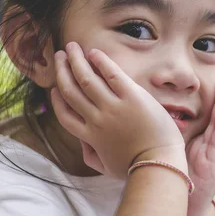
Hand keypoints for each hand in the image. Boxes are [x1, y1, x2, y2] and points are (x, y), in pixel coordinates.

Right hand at [51, 42, 185, 178]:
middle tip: (59, 57)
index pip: (65, 114)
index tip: (55, 88)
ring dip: (76, 60)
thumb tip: (82, 143)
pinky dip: (100, 62)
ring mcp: (113, 107)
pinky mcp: (132, 97)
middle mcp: (97, 119)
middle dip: (62, 71)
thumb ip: (91, 156)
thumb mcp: (106, 168)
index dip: (57, 99)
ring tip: (71, 47)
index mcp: (90, 137)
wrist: (159, 164)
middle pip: (71, 91)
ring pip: (86, 79)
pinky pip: (112, 75)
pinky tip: (94, 53)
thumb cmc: (136, 168)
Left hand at [184, 73, 214, 215]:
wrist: (186, 206)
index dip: (213, 95)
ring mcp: (214, 149)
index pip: (210, 111)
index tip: (214, 77)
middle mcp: (210, 141)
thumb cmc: (180, 177)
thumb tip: (153, 116)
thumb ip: (172, 135)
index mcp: (202, 138)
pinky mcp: (213, 159)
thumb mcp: (177, 151)